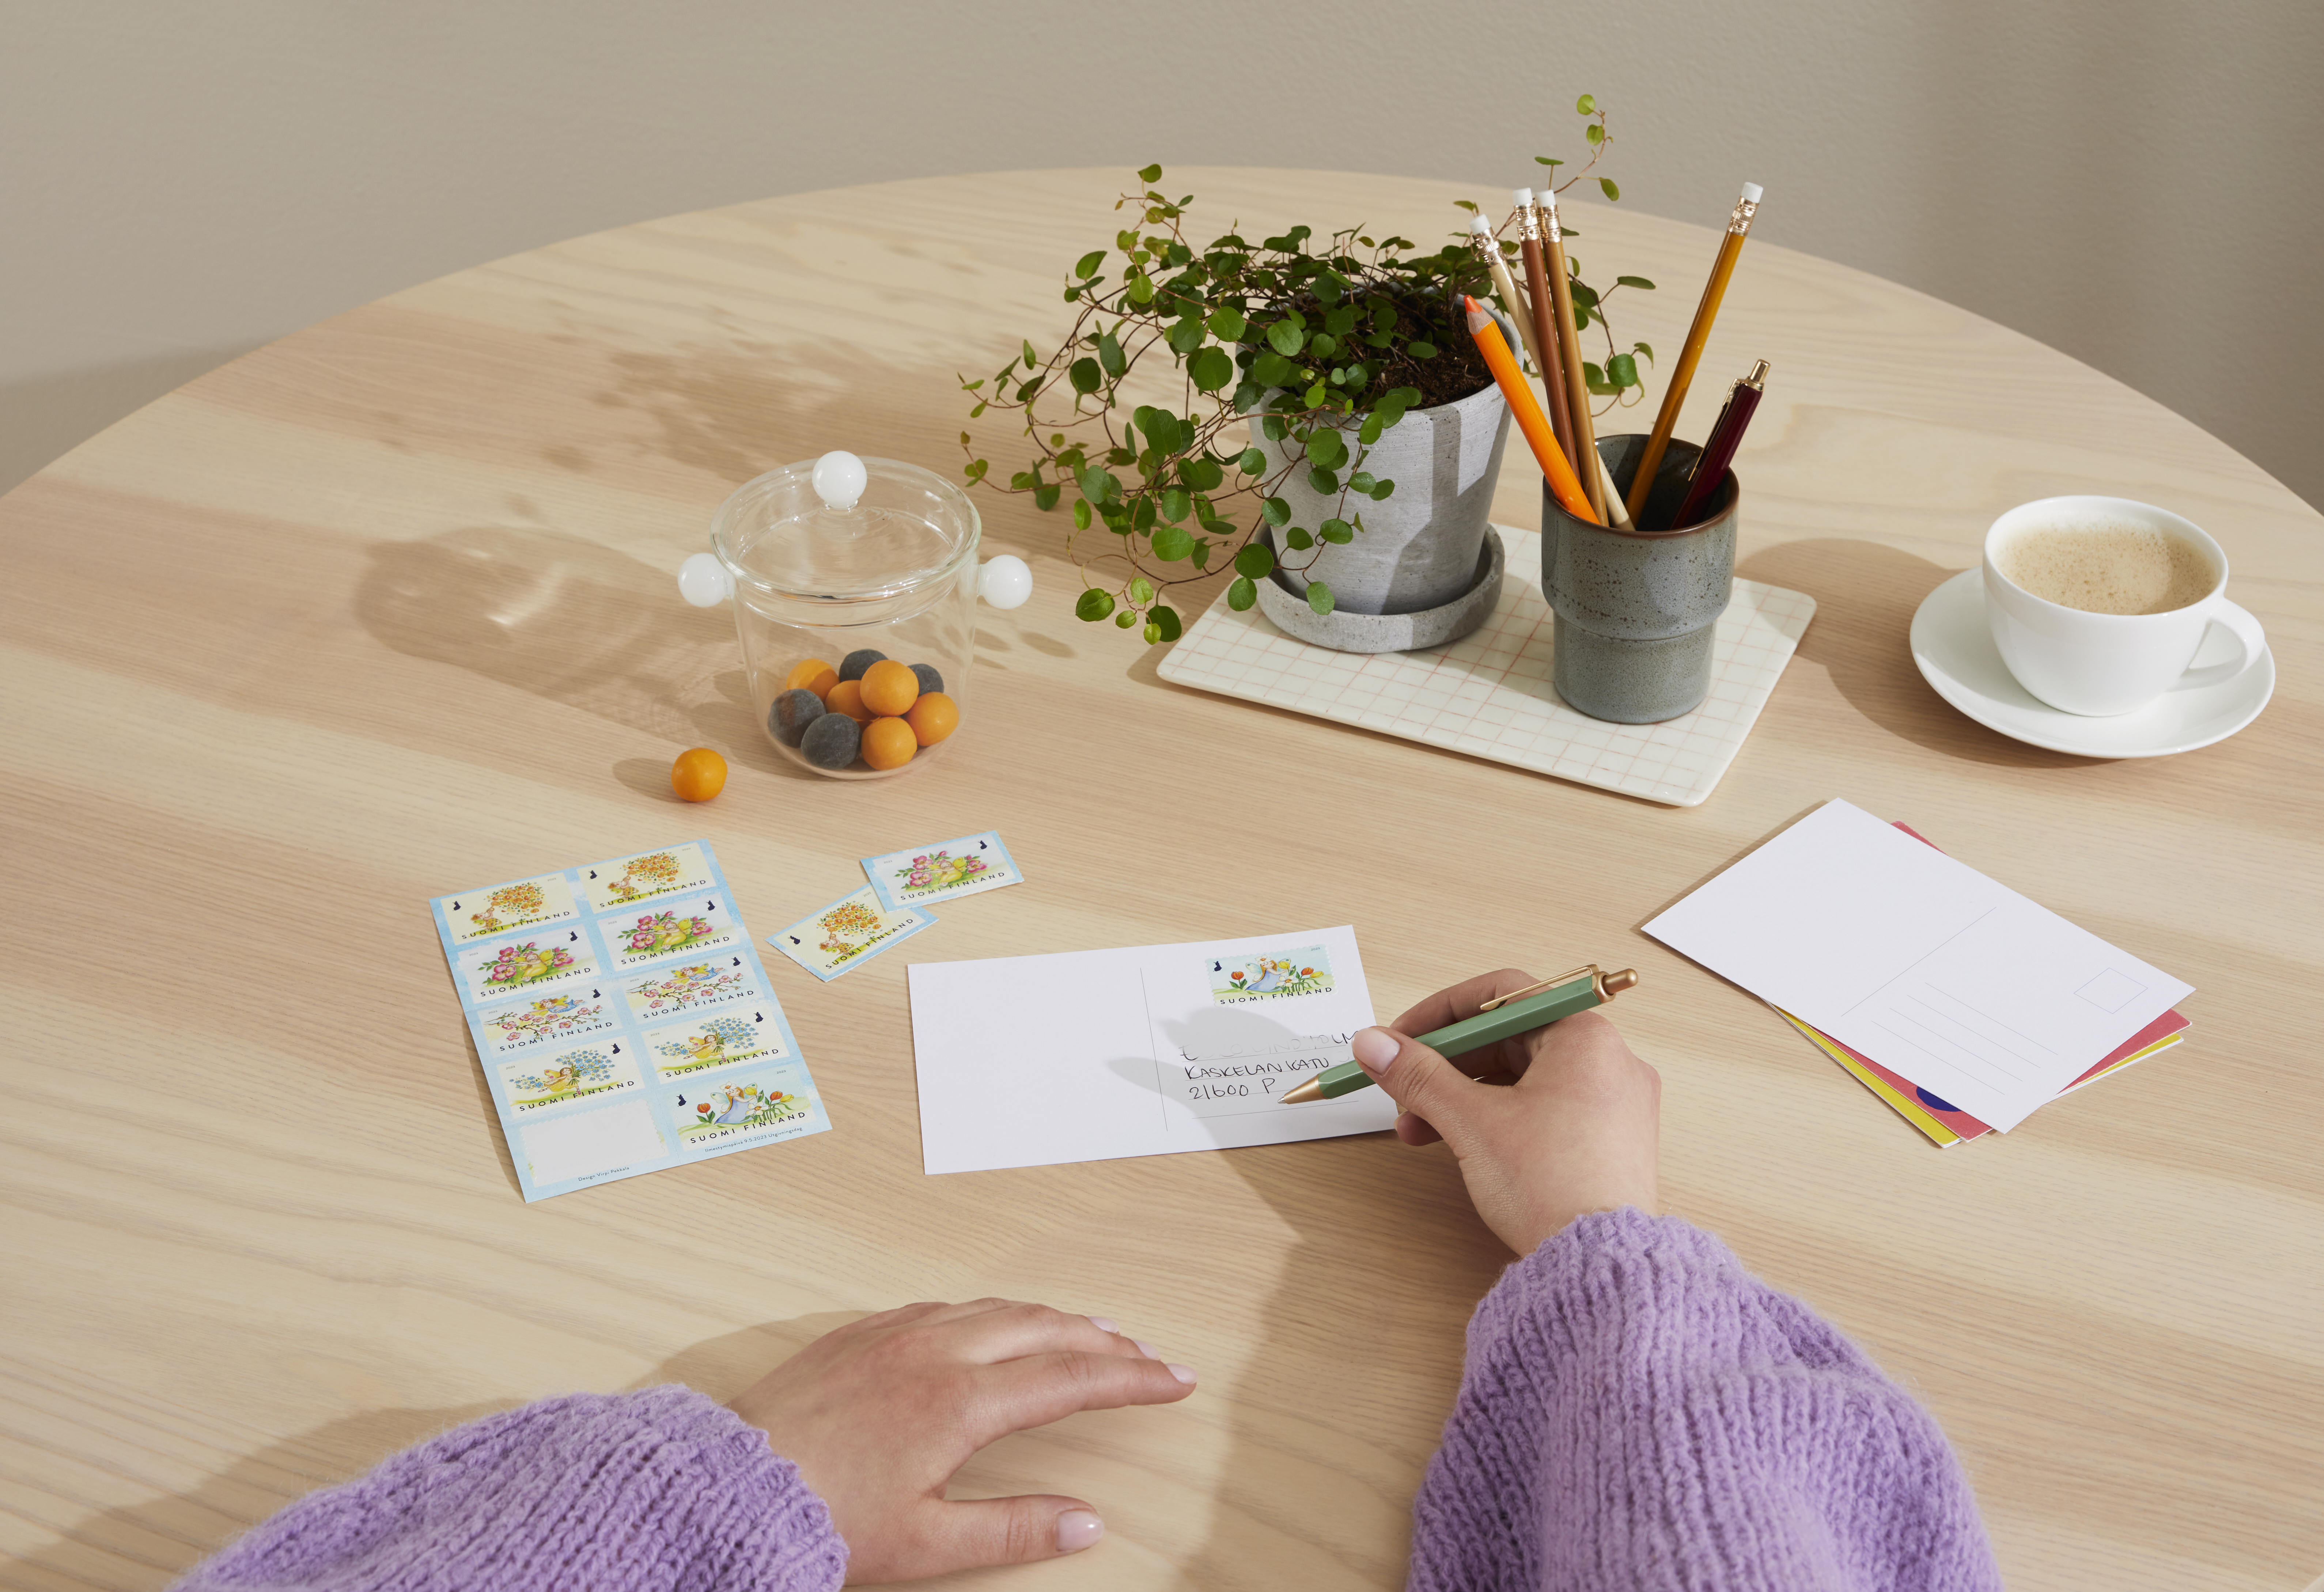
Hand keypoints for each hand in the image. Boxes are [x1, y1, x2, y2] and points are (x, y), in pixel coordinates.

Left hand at [729, 1299, 1195, 1582]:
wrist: (727, 1485)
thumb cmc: (819, 1517)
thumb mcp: (928, 1544)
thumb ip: (1013, 1528)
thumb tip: (1083, 1521)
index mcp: (960, 1402)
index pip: (1071, 1378)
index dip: (1130, 1379)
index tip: (1173, 1378)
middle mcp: (934, 1353)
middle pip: (1043, 1330)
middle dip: (1103, 1341)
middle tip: (1144, 1355)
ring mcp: (894, 1336)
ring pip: (994, 1309)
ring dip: (1050, 1317)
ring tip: (1087, 1328)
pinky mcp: (860, 1333)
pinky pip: (944, 1306)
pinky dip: (990, 1311)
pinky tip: (993, 1320)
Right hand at [1353, 968, 1659, 1254]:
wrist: (1597, 1264)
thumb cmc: (1550, 1186)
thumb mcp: (1471, 1122)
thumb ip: (1418, 1075)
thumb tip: (1374, 1043)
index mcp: (1585, 1038)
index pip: (1502, 994)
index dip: (1441, 1014)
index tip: (1402, 1038)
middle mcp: (1609, 1061)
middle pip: (1509, 1039)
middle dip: (1445, 1066)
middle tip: (1402, 1090)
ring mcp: (1614, 1103)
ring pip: (1522, 1078)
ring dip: (1462, 1098)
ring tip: (1418, 1132)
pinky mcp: (1609, 1141)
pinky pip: (1543, 1109)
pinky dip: (1497, 1119)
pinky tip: (1460, 1145)